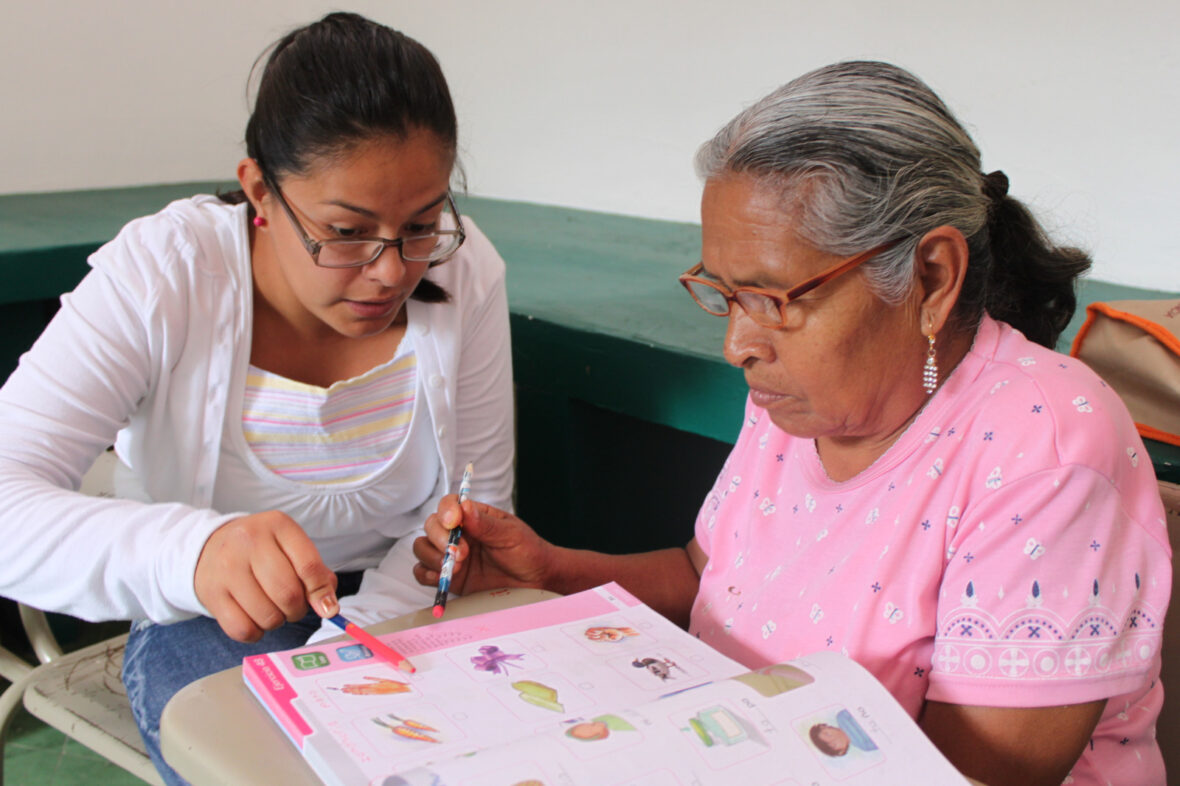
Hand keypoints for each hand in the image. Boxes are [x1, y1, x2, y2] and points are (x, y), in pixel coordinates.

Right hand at [194, 510, 337, 641]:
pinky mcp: (212, 593)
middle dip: (298, 610)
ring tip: (272, 609)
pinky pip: (243, 629)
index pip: (309, 566)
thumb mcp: (290, 546)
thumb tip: (328, 606)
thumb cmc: (260, 550)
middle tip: (293, 607)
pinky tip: (255, 619)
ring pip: (267, 615)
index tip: (328, 608)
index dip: (321, 593)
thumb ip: (315, 572)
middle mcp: (249, 542)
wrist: (208, 547)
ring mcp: (227, 568)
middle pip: (288, 593)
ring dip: (277, 621)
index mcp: (277, 525)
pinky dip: (256, 632)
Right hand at [412, 496, 550, 595]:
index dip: (446, 511)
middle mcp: (459, 534)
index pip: (448, 505)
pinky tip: (441, 578)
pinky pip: (423, 573)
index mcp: (473, 517)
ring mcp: (452, 556)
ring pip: (422, 548)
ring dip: (433, 557)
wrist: (536, 583)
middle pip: (431, 526)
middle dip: (440, 538)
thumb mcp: (511, 534)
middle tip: (462, 553)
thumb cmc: (527, 552)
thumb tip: (464, 507)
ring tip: (457, 568)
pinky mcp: (449, 577)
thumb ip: (486, 524)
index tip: (453, 522)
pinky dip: (426, 574)